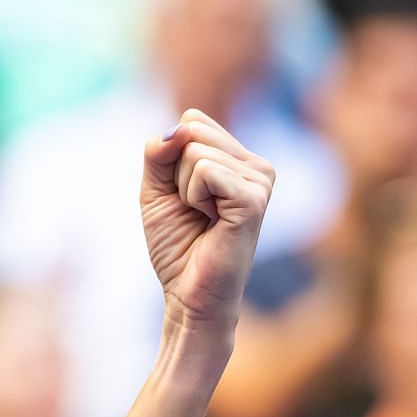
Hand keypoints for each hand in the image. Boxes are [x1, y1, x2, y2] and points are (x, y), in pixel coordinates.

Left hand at [140, 109, 274, 328]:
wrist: (189, 294)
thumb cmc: (178, 245)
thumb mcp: (156, 190)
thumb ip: (159, 152)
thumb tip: (178, 127)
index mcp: (239, 158)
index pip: (191, 121)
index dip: (170, 159)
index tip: (183, 196)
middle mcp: (256, 164)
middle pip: (192, 131)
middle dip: (175, 173)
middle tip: (193, 210)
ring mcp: (260, 179)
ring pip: (194, 151)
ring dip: (183, 190)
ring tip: (204, 219)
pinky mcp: (254, 198)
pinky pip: (204, 170)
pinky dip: (193, 197)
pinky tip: (211, 222)